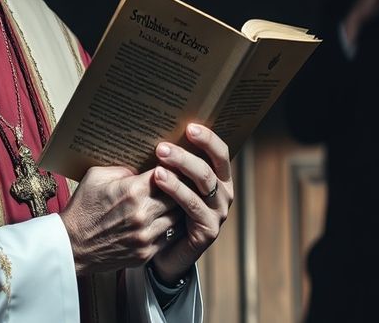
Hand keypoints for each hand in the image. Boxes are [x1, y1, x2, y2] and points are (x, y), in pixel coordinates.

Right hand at [60, 166, 180, 275]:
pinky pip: (170, 236)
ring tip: (177, 201)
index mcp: (132, 191)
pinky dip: (171, 227)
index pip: (169, 175)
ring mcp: (145, 236)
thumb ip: (124, 169)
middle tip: (181, 183)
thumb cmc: (82, 209)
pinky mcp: (146, 253)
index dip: (173, 169)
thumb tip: (145, 168)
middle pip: (178, 196)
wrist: (71, 246)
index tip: (175, 167)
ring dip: (178, 208)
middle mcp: (142, 214)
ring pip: (177, 217)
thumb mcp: (96, 176)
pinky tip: (167, 219)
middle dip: (179, 188)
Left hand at [150, 124, 233, 284]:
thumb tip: (155, 130)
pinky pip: (193, 205)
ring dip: (180, 168)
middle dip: (187, 154)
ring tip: (158, 160)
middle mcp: (224, 193)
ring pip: (203, 183)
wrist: (162, 252)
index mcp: (218, 177)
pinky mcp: (208, 230)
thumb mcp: (169, 182)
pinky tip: (159, 179)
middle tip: (162, 146)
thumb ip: (170, 162)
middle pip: (210, 167)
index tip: (189, 126)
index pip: (220, 152)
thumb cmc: (163, 209)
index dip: (208, 138)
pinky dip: (176, 190)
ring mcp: (218, 212)